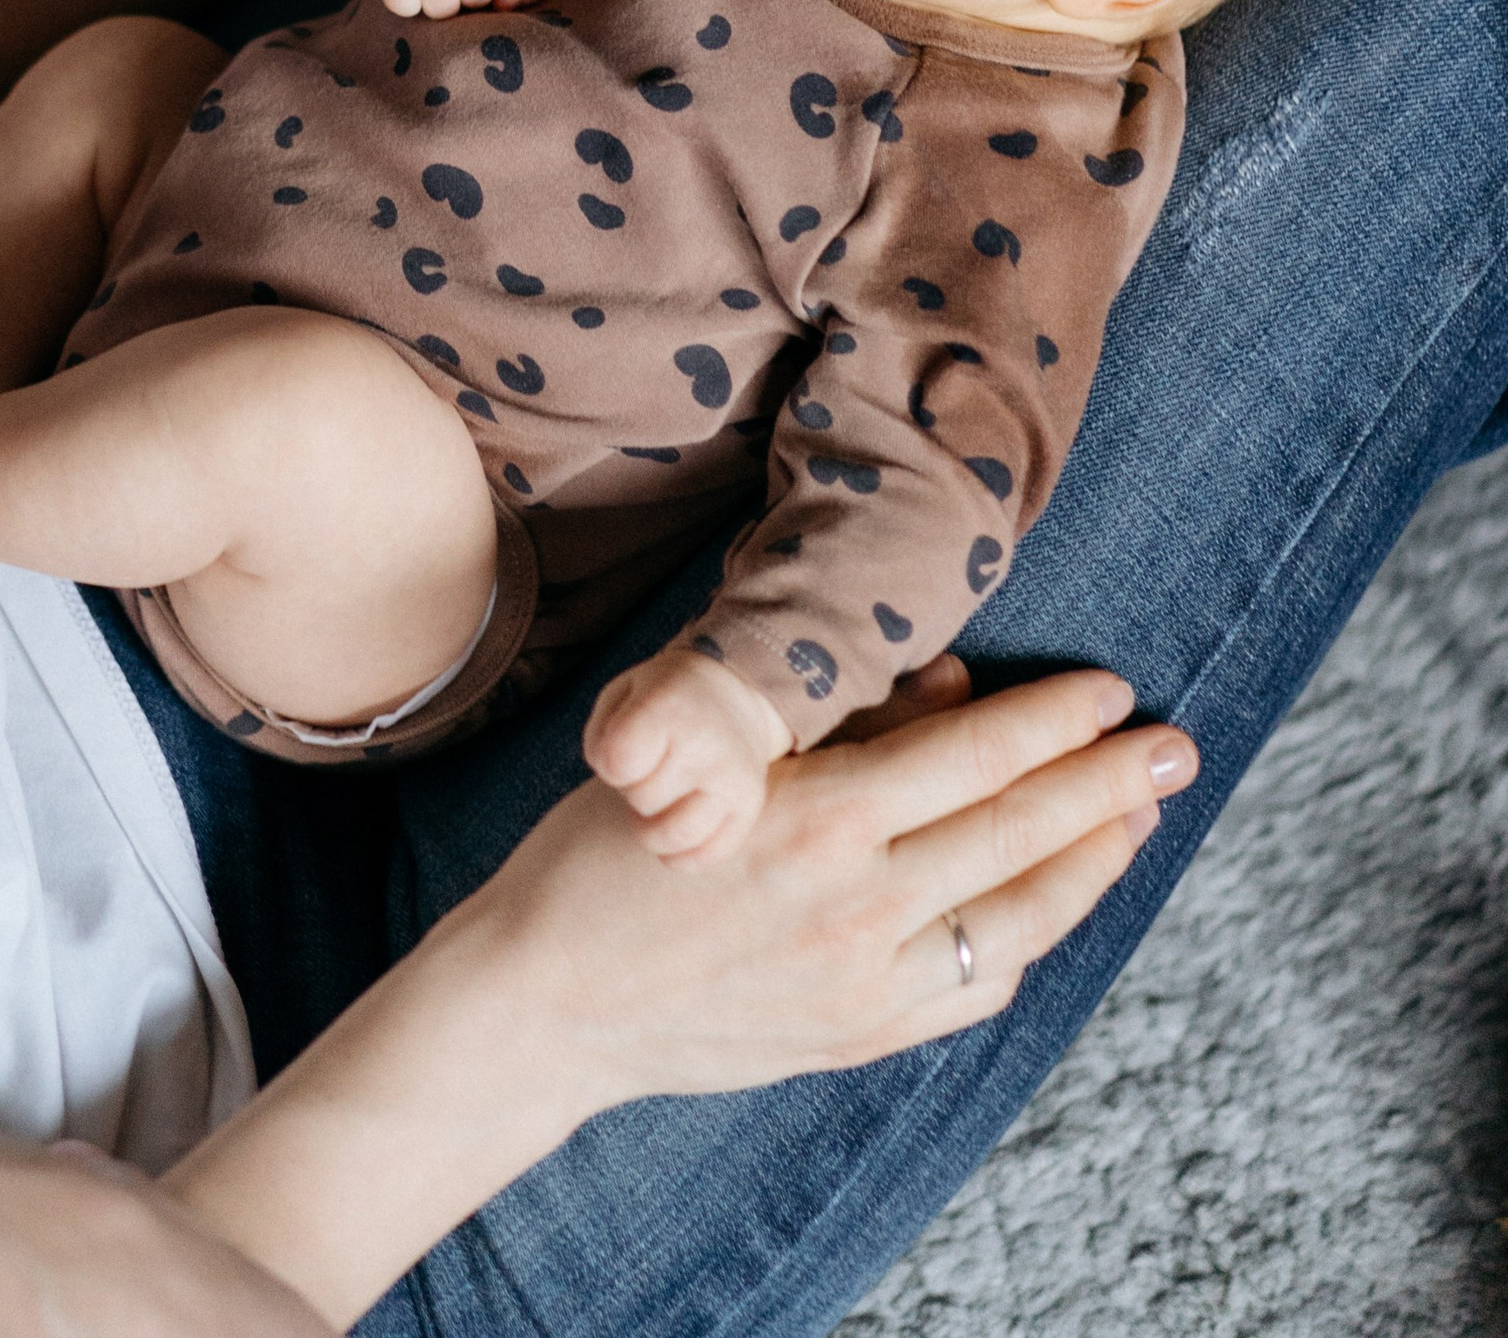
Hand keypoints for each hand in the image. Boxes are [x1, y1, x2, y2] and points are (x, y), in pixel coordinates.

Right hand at [167, 664, 1194, 1328]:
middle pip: (1018, 837)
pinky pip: (974, 986)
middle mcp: (859, 909)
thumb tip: (952, 686)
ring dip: (1089, 865)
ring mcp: (867, 986)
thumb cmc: (612, 847)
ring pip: (1015, 920)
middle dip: (1108, 787)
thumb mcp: (714, 755)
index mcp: (819, 822)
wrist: (548, 999)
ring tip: (1136, 819)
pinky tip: (1048, 903)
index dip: (1056, 723)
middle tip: (1175, 746)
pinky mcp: (859, 1038)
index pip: (976, 760)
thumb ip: (840, 723)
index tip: (1115, 691)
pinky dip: (1025, 938)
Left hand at [582, 640, 793, 858]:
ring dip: (652, 828)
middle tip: (651, 765)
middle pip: (641, 799)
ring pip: (671, 838)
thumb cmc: (664, 699)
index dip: (610, 763)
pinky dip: (679, 853)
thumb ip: (600, 737)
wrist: (732, 699)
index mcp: (670, 707)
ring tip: (659, 800)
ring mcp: (732, 781)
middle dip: (634, 788)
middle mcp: (707, 744)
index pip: (617, 764)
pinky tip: (677, 824)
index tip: (625, 745)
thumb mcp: (623, 693)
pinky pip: (702, 858)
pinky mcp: (748, 810)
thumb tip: (612, 777)